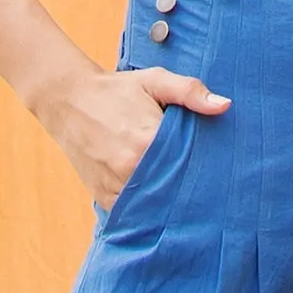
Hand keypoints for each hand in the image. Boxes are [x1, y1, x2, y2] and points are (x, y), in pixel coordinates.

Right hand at [40, 62, 227, 210]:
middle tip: (206, 192)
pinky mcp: (103, 196)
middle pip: (172, 190)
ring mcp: (115, 184)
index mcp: (147, 140)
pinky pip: (131, 212)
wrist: (68, 100)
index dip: (204, 170)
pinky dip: (144, 208)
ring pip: (152, 205)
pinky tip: (157, 202)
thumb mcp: (154, 80)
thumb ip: (190, 91)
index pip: (188, 167)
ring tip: (183, 198)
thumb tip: (224, 106)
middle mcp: (130, 167)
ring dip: (166, 202)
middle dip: (187, 190)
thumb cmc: (117, 90)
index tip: (217, 174)